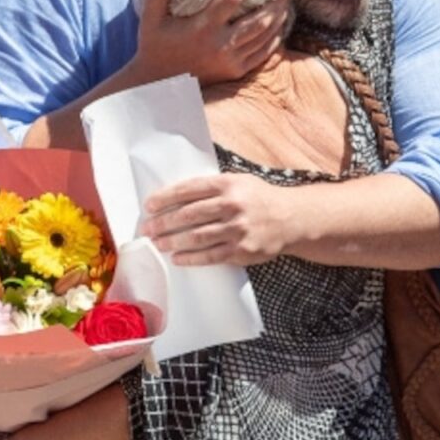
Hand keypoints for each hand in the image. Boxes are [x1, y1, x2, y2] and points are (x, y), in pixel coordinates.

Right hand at [131, 0, 290, 86]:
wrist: (158, 86)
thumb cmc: (154, 49)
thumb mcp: (150, 20)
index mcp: (204, 27)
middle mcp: (221, 44)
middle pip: (259, 20)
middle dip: (276, 3)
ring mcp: (230, 60)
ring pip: (264, 37)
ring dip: (279, 20)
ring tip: (286, 4)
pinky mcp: (234, 72)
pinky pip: (261, 55)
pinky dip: (274, 41)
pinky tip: (280, 29)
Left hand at [141, 174, 296, 266]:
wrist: (292, 219)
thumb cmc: (259, 198)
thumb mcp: (238, 181)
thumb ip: (211, 187)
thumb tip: (175, 196)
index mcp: (228, 184)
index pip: (188, 190)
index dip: (165, 198)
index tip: (149, 205)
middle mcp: (232, 205)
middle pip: (188, 215)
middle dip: (163, 222)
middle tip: (147, 228)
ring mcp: (237, 229)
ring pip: (196, 237)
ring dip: (172, 242)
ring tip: (158, 244)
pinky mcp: (241, 250)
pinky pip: (210, 256)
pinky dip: (190, 258)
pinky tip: (177, 258)